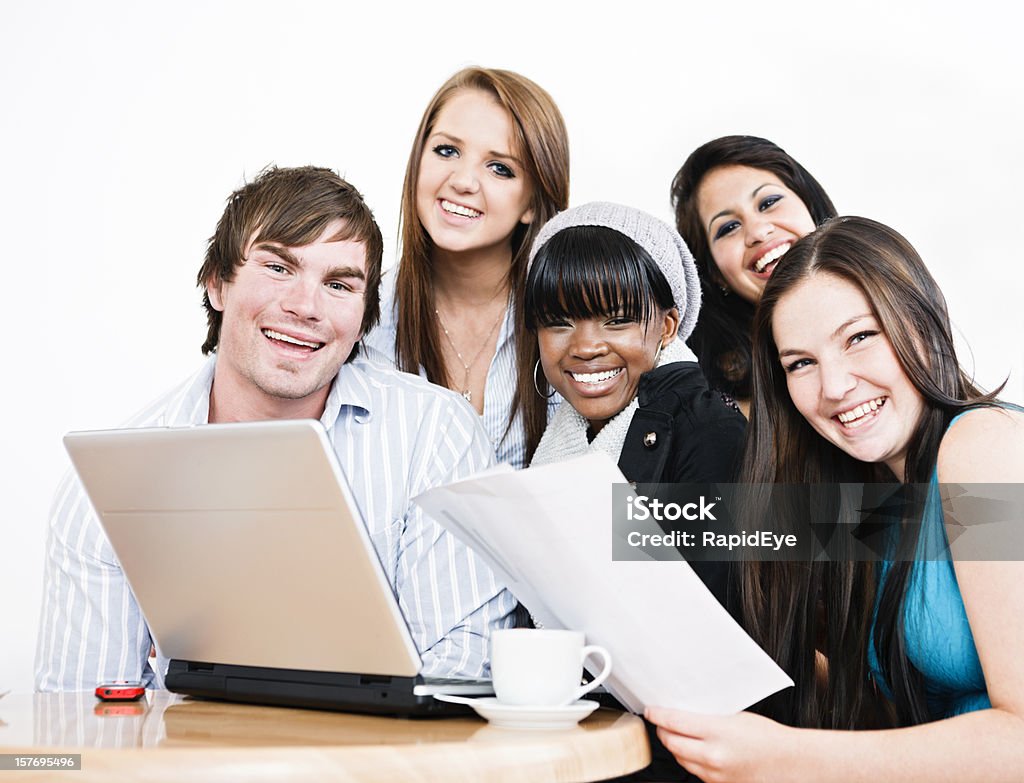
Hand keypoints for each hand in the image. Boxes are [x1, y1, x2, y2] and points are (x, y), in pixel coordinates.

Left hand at [645, 707, 796, 782]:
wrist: (788, 762)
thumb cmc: (766, 736)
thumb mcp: (734, 716)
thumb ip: (707, 716)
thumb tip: (683, 711)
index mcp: (717, 732)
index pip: (674, 722)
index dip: (658, 715)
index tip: (650, 710)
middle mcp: (712, 755)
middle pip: (671, 743)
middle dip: (662, 731)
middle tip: (661, 721)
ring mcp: (714, 773)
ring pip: (680, 759)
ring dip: (674, 746)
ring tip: (676, 734)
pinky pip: (694, 771)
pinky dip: (689, 760)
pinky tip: (694, 750)